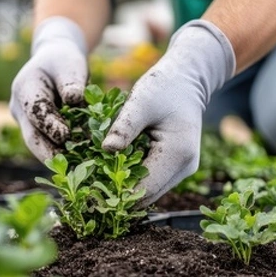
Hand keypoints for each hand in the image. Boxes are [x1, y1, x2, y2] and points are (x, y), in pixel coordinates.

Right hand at [10, 17, 87, 160]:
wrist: (54, 62)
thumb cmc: (63, 62)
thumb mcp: (70, 65)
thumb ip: (71, 82)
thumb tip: (74, 99)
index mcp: (24, 88)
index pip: (36, 110)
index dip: (49, 124)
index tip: (66, 136)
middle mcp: (19, 108)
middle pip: (31, 136)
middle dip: (48, 152)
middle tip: (68, 167)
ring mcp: (25, 122)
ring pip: (38, 144)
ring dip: (56, 157)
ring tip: (76, 169)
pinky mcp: (35, 130)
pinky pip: (46, 144)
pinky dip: (61, 153)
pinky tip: (79, 163)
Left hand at [102, 20, 235, 206]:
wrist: (186, 81)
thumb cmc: (163, 87)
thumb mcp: (140, 102)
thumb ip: (124, 127)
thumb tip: (105, 150)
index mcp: (177, 154)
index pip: (145, 188)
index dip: (118, 194)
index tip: (91, 194)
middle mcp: (185, 168)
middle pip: (148, 194)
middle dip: (119, 195)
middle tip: (89, 192)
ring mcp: (183, 170)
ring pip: (150, 191)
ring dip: (125, 188)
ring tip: (97, 183)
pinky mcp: (177, 168)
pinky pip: (152, 180)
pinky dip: (133, 179)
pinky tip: (112, 173)